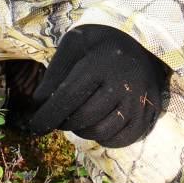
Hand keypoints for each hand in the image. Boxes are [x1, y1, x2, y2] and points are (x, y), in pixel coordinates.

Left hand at [24, 25, 166, 147]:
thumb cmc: (99, 44)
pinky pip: (121, 140)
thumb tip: (38, 105)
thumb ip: (54, 73)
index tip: (35, 127)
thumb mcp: (73, 45)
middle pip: (83, 118)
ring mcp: (139, 100)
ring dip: (82, 131)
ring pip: (101, 132)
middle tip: (58, 117)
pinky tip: (97, 125)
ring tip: (77, 118)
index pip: (68, 98)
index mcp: (100, 64)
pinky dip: (103, 138)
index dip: (48, 116)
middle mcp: (123, 83)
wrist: (141, 42)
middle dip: (64, 122)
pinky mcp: (149, 113)